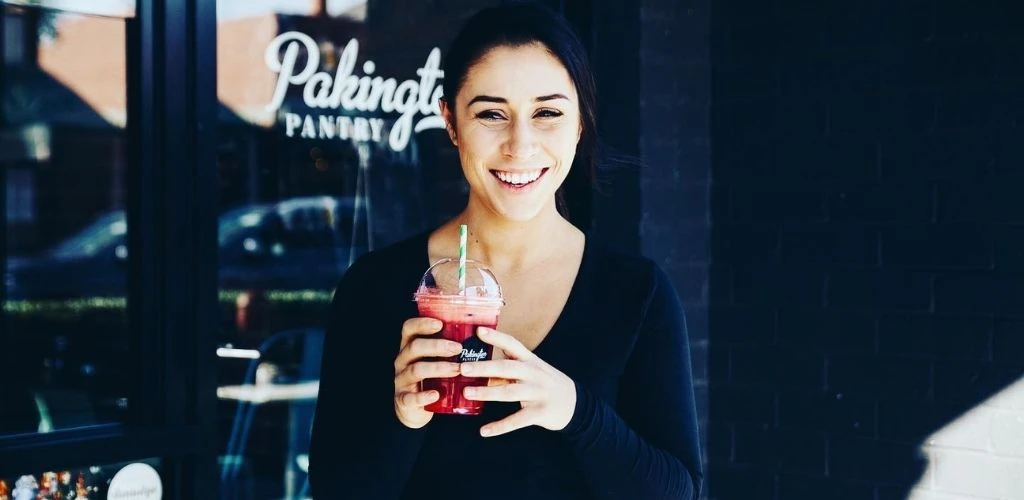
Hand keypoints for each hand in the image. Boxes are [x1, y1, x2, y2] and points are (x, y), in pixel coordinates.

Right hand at [393, 317, 461, 428]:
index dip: (422, 323)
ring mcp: (401, 381)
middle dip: (437, 346)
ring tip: (457, 370)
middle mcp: (402, 361)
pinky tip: (436, 395)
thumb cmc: (431, 379)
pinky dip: (423, 396)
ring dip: (437, 368)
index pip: (409, 328)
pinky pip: (411, 397)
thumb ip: (449, 348)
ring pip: (415, 370)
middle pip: (414, 347)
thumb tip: (482, 332)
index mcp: (409, 347)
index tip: (440, 324)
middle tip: (458, 348)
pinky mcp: (404, 400)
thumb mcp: (435, 361)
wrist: (414, 409)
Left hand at [460, 327, 576, 436]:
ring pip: (509, 392)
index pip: (513, 345)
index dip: (496, 337)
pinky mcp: (540, 412)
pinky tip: (484, 431)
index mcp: (531, 361)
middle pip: (507, 368)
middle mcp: (534, 374)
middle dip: (484, 367)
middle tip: (463, 368)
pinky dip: (500, 426)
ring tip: (467, 393)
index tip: (478, 330)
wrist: (575, 404)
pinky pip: (517, 420)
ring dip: (487, 393)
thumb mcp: (534, 368)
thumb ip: (513, 363)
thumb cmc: (547, 384)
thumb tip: (483, 358)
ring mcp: (538, 393)